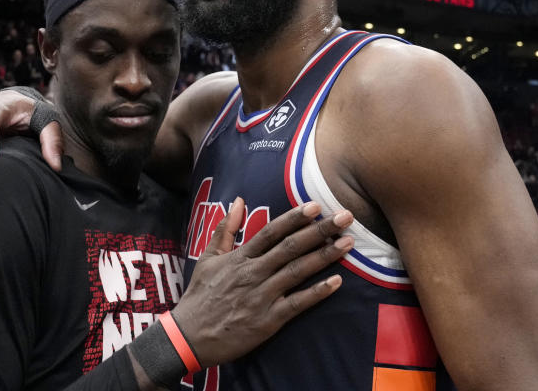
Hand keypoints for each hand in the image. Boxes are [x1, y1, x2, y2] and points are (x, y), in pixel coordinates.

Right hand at [172, 198, 353, 367]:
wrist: (189, 336)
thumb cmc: (200, 296)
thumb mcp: (208, 258)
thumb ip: (225, 229)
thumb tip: (237, 201)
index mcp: (240, 257)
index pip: (272, 231)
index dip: (295, 217)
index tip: (316, 206)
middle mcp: (254, 272)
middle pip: (291, 247)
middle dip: (320, 230)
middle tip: (345, 217)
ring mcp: (262, 296)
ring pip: (298, 271)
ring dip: (325, 256)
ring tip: (347, 243)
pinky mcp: (268, 319)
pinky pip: (297, 303)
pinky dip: (317, 292)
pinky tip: (337, 282)